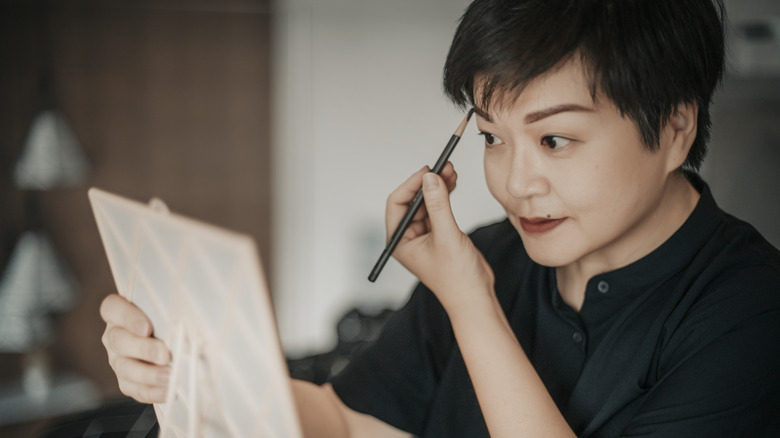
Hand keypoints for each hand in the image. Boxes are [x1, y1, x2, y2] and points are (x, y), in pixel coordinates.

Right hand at [100, 294, 170, 402]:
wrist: (173, 338)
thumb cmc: (170, 315)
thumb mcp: (167, 305)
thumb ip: (169, 305)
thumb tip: (187, 309)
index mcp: (118, 312)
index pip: (112, 308)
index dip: (127, 318)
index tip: (146, 327)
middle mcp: (115, 335)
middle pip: (119, 341)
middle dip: (143, 349)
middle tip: (164, 354)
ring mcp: (118, 359)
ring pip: (125, 367)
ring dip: (148, 374)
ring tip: (169, 376)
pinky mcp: (127, 380)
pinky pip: (135, 388)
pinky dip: (152, 391)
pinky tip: (168, 391)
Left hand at [387, 163, 494, 313]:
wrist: (475, 296)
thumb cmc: (457, 278)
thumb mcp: (446, 237)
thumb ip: (438, 206)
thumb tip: (430, 178)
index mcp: (399, 242)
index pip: (397, 204)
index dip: (411, 185)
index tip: (427, 171)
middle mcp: (408, 238)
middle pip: (412, 201)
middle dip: (427, 183)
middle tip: (442, 167)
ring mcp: (423, 236)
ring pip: (426, 202)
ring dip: (437, 186)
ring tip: (451, 171)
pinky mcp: (438, 234)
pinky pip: (437, 208)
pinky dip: (445, 195)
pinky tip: (453, 183)